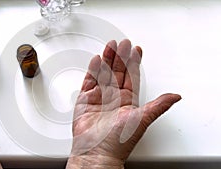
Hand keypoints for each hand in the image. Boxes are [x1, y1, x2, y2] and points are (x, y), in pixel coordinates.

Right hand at [66, 39, 180, 168]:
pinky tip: (96, 60)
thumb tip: (175, 97)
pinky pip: (89, 81)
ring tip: (110, 46)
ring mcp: (99, 98)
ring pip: (103, 73)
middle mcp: (113, 98)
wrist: (95, 152)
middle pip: (117, 72)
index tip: (136, 50)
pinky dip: (92, 70)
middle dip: (120, 57)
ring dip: (107, 59)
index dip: (134, 62)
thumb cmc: (118, 141)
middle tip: (123, 43)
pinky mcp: (85, 100)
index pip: (132, 77)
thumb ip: (158, 105)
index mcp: (128, 101)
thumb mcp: (142, 120)